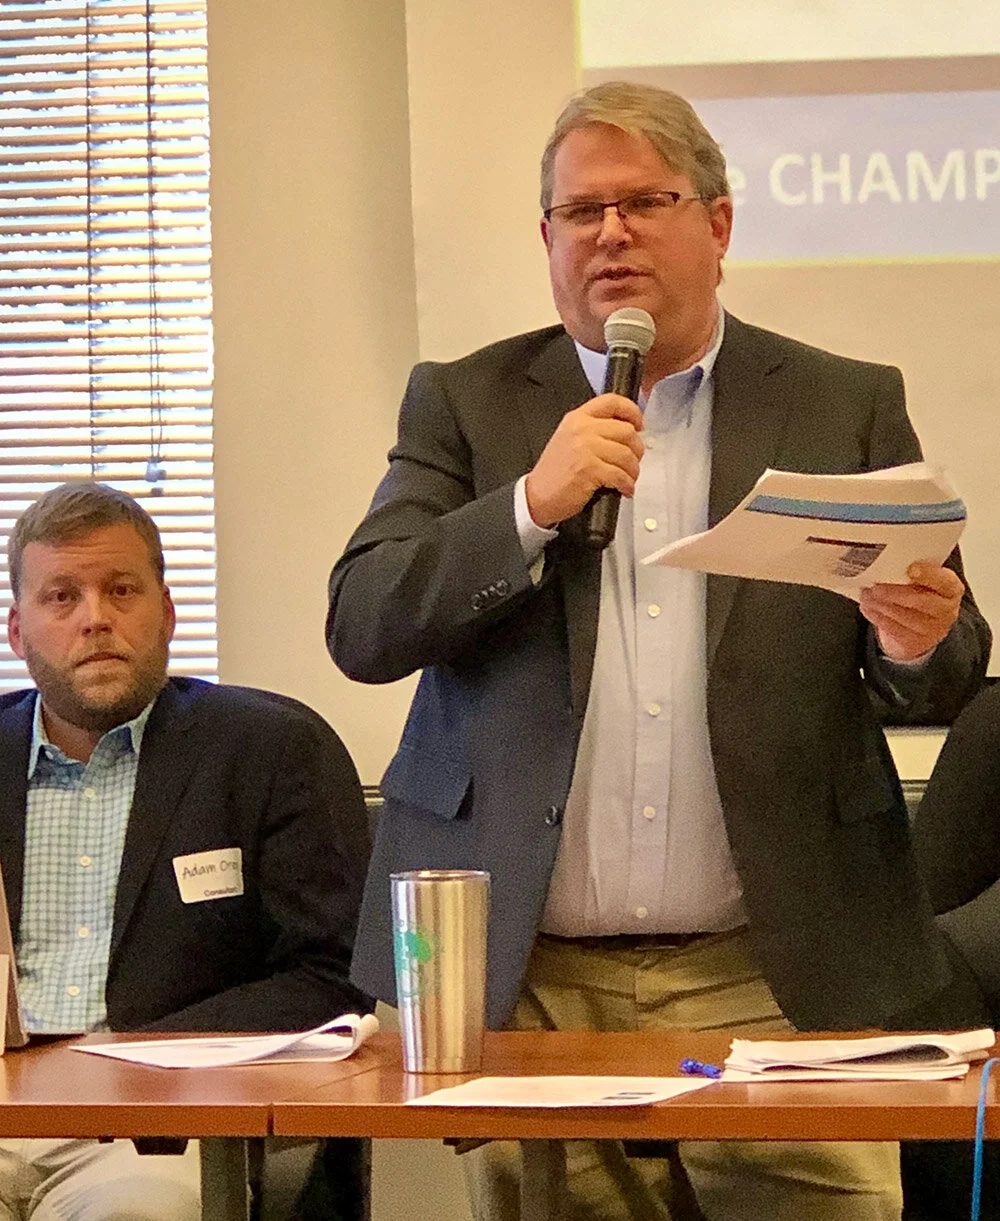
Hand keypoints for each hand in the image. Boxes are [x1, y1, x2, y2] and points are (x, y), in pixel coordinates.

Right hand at [524, 393, 643, 527]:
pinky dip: (627, 484)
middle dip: (637, 450)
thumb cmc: (555, 472)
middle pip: (626, 431)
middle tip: (633, 461)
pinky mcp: (589, 469)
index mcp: (577, 418)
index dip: (632, 411)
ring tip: (629, 478)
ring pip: (626, 455)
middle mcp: (581, 429)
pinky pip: (620, 475)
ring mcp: (585, 449)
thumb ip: (594, 430)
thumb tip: (626, 432)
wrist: (537, 495)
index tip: (639, 425)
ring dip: (633, 470)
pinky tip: (624, 489)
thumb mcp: (569, 438)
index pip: (612, 402)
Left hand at [860, 561, 963, 660]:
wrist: (917, 626)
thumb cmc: (918, 594)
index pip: (944, 581)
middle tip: (876, 587)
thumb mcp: (921, 580)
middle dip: (897, 594)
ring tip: (867, 595)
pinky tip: (868, 608)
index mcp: (951, 588)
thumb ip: (912, 571)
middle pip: (924, 602)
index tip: (911, 568)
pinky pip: (895, 630)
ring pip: (907, 618)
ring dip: (882, 606)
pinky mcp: (916, 642)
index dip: (929, 575)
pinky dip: (878, 617)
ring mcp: (933, 629)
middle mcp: (947, 610)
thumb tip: (886, 559)